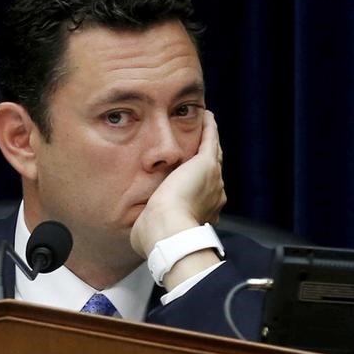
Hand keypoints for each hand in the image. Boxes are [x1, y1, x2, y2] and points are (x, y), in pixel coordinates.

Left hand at [130, 110, 225, 258]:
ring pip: (214, 154)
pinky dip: (209, 128)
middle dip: (208, 159)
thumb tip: (139, 229)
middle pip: (213, 172)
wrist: (167, 230)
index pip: (204, 194)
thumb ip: (151, 225)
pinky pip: (210, 140)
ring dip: (210, 140)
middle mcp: (214, 195)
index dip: (199, 185)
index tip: (194, 181)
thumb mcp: (154, 231)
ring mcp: (213, 179)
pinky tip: (207, 116)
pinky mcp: (206, 164)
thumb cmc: (157, 237)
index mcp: (203, 212)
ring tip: (208, 127)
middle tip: (205, 147)